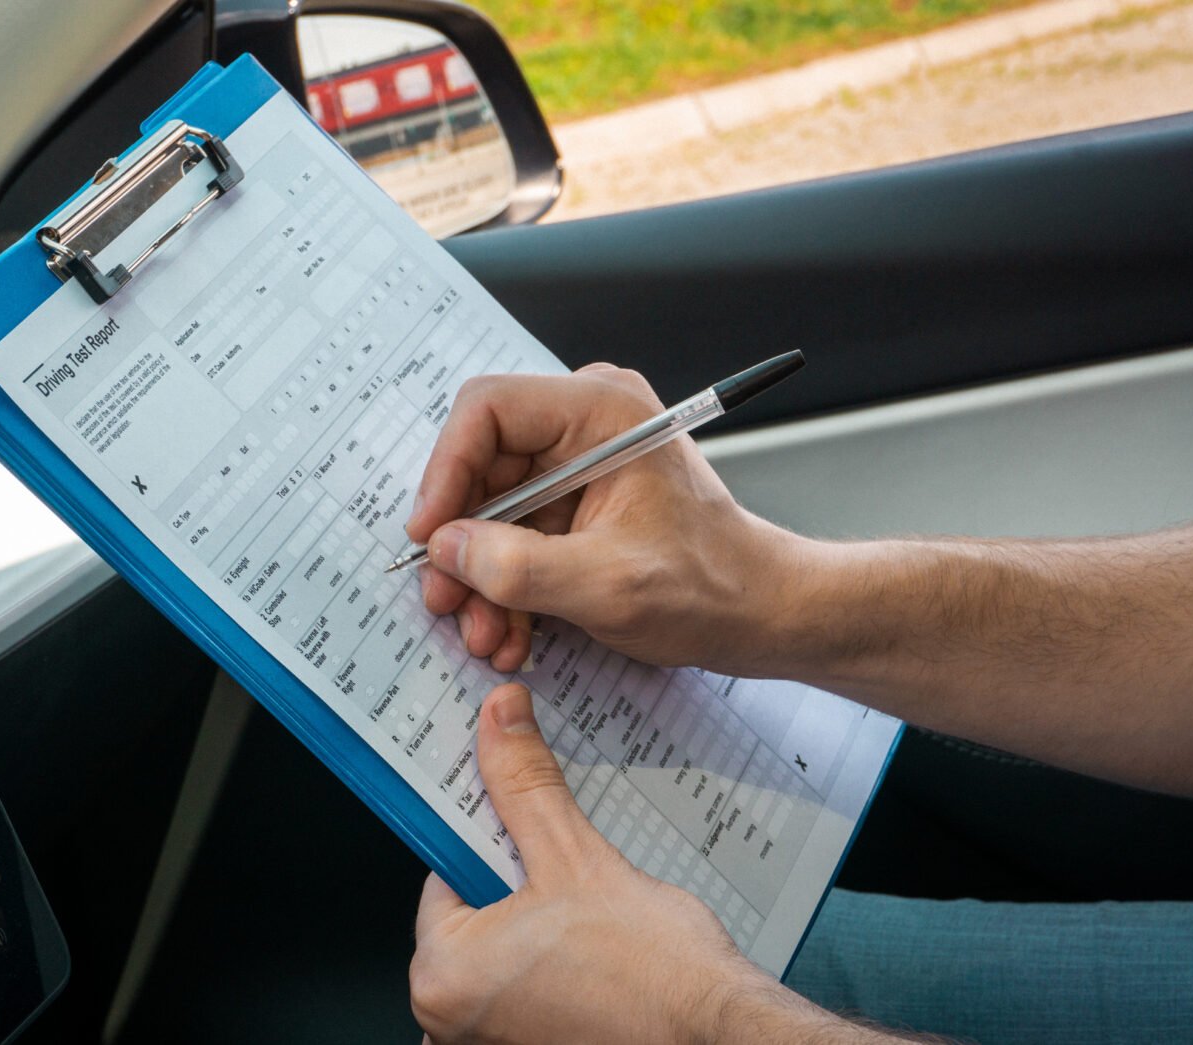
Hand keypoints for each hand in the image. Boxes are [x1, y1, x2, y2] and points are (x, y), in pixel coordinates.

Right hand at [404, 366, 813, 677]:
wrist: (762, 614)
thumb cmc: (712, 587)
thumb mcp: (605, 585)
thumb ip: (516, 567)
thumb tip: (446, 550)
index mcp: (602, 411)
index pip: (488, 411)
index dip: (446, 471)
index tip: (430, 534)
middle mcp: (587, 424)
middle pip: (483, 466)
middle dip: (463, 543)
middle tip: (445, 599)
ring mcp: (581, 463)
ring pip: (493, 510)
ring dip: (483, 577)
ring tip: (485, 634)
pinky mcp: (577, 503)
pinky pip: (518, 534)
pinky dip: (508, 584)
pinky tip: (510, 631)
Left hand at [410, 683, 886, 1044]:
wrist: (720, 1034)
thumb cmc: (654, 975)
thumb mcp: (575, 857)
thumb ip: (524, 785)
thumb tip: (499, 720)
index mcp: (442, 975)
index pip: (443, 875)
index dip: (491, 840)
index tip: (523, 825)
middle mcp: (452, 1023)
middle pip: (474, 915)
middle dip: (519, 888)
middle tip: (567, 879)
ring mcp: (493, 1043)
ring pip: (505, 953)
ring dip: (538, 926)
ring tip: (587, 919)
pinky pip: (529, 989)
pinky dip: (555, 966)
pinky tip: (595, 952)